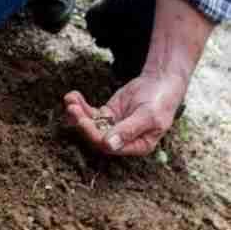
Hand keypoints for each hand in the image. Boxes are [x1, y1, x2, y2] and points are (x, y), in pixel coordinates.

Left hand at [63, 72, 187, 155]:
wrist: (161, 82)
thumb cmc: (160, 101)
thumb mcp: (148, 116)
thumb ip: (129, 130)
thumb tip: (109, 146)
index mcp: (137, 146)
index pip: (109, 147)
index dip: (94, 135)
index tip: (83, 121)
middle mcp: (122, 140)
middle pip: (96, 136)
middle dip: (82, 122)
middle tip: (72, 108)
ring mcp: (113, 127)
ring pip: (90, 124)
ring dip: (78, 113)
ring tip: (69, 99)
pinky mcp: (107, 115)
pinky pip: (90, 113)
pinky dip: (81, 105)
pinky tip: (73, 95)